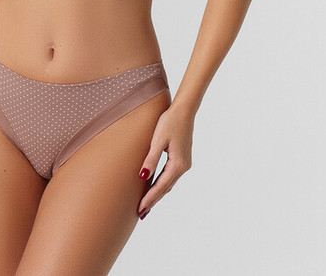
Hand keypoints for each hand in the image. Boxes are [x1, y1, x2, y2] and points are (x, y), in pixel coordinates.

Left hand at [137, 103, 193, 217]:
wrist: (184, 111)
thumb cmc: (170, 122)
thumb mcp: (158, 140)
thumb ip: (151, 159)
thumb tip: (143, 177)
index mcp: (178, 164)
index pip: (161, 186)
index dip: (150, 198)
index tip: (140, 209)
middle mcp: (183, 167)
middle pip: (166, 188)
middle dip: (153, 200)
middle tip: (141, 213)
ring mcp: (184, 163)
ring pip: (168, 183)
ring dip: (158, 193)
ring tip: (146, 204)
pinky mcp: (182, 158)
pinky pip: (171, 176)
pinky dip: (162, 184)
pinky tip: (156, 187)